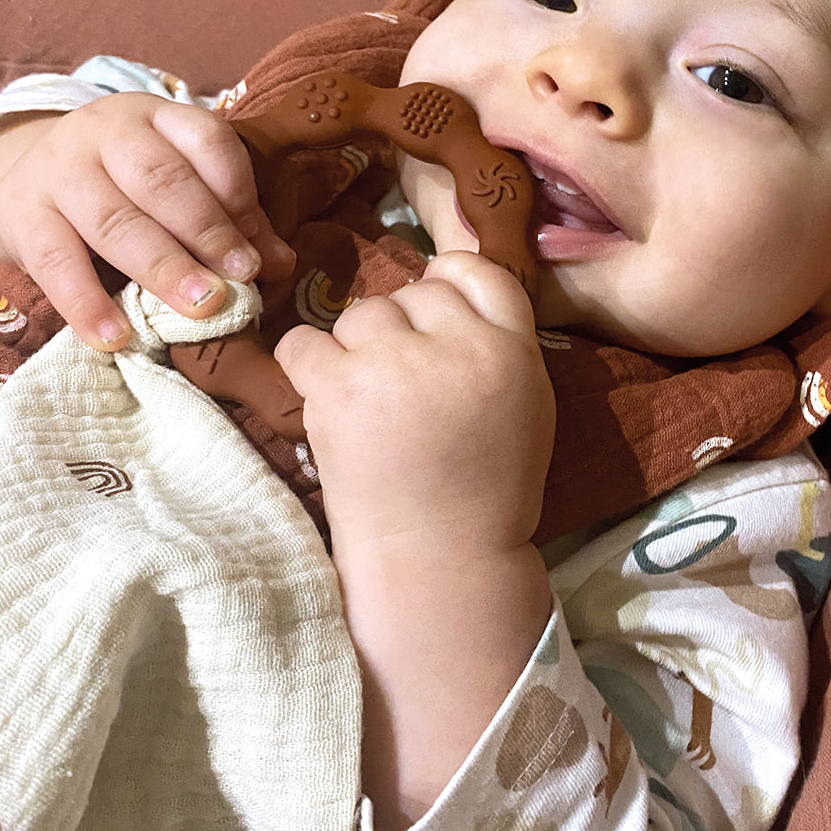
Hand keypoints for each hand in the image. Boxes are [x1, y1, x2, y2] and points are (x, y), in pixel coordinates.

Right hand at [0, 95, 293, 348]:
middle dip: (207, 233)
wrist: (29, 176)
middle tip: (241, 280)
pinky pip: (57, 262)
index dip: (238, 192)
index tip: (258, 247)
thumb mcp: (180, 184)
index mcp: (159, 118)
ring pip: (114, 220)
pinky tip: (118, 336)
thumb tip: (283, 264)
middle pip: (162, 182)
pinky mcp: (24, 215)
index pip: (206, 139)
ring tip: (201, 307)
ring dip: (162, 268)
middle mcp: (108, 134)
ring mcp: (61, 171)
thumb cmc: (127, 185)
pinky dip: (87, 303)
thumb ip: (234, 220)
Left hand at [274, 251, 555, 556]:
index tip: (433, 315)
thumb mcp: (527, 403)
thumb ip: (499, 342)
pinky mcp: (340, 388)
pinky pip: (303, 341)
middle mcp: (459, 346)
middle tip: (402, 383)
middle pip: (415, 291)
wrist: (442, 560)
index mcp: (513, 349)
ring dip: (357, 347)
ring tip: (368, 400)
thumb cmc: (489, 488)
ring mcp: (396, 364)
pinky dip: (306, 364)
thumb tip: (447, 281)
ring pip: (362, 313)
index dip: (450, 282)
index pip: (478, 270)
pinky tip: (324, 396)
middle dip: (403, 329)